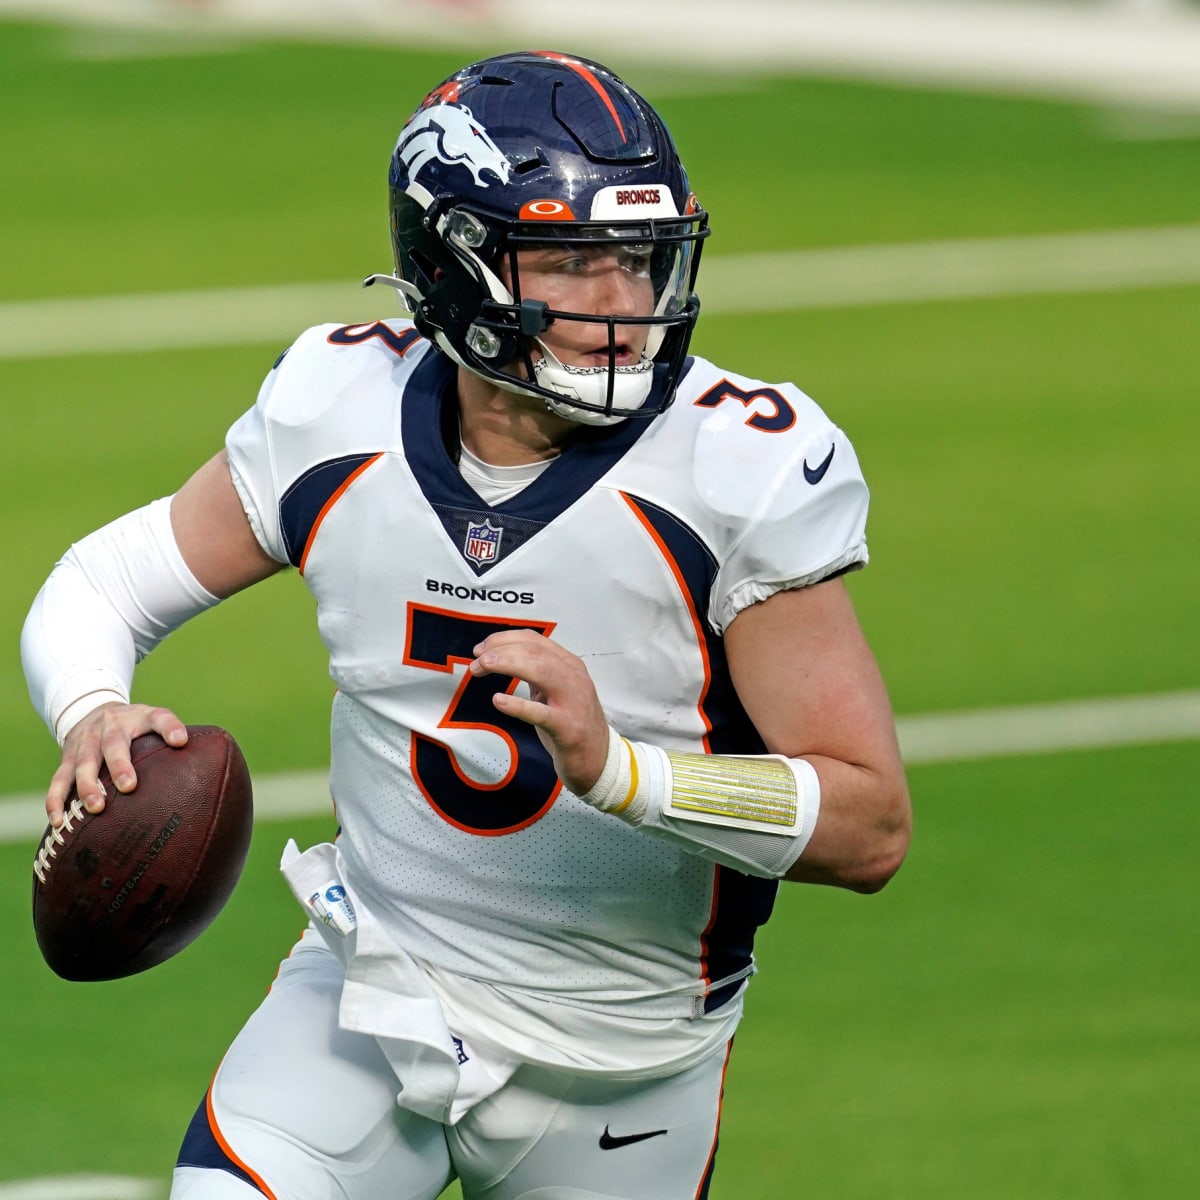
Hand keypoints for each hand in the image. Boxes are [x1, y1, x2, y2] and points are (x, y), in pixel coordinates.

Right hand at [47, 702, 187, 827]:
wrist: (92, 710)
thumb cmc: (134, 725)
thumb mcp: (153, 720)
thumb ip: (172, 735)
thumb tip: (196, 760)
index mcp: (137, 717)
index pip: (158, 718)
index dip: (169, 727)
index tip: (180, 741)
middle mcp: (108, 727)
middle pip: (112, 744)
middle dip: (119, 765)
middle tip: (128, 786)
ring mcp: (84, 743)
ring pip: (82, 763)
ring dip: (87, 786)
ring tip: (96, 807)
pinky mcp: (66, 758)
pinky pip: (58, 780)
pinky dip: (56, 800)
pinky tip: (58, 821)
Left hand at [469, 630, 609, 796]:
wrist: (599, 760)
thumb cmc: (573, 725)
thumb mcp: (556, 691)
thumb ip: (537, 674)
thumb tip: (502, 658)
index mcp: (570, 666)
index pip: (534, 640)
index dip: (504, 639)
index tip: (481, 648)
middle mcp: (574, 678)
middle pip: (534, 651)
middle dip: (500, 650)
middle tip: (476, 661)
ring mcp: (573, 702)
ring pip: (541, 671)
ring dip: (507, 664)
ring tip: (482, 668)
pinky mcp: (568, 728)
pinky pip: (541, 713)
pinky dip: (518, 705)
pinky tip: (499, 701)